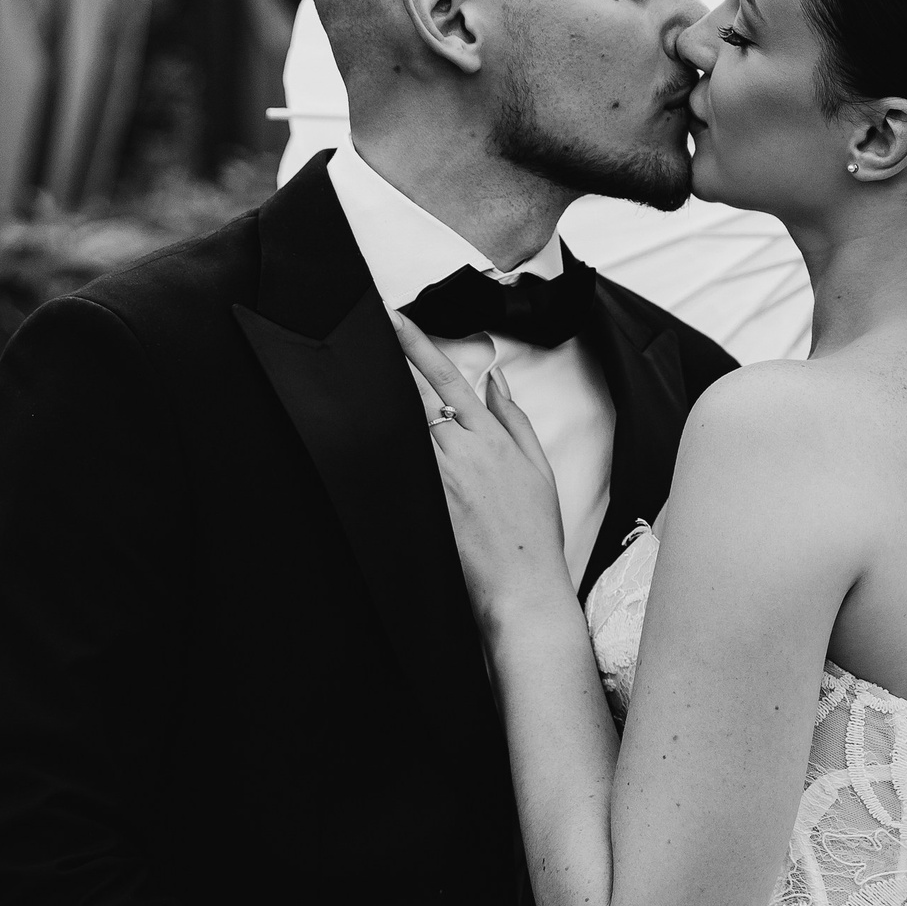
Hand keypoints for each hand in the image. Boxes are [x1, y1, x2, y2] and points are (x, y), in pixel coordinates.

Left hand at [394, 312, 567, 626]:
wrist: (520, 586)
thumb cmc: (533, 532)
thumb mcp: (538, 466)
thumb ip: (513, 417)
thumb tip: (495, 379)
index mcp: (489, 438)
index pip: (446, 378)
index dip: (415, 344)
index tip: (393, 319)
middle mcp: (459, 452)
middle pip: (413, 397)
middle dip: (390, 368)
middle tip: (368, 340)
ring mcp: (436, 478)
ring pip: (402, 430)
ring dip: (388, 412)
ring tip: (376, 398)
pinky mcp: (422, 504)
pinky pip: (399, 469)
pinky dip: (389, 453)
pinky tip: (374, 445)